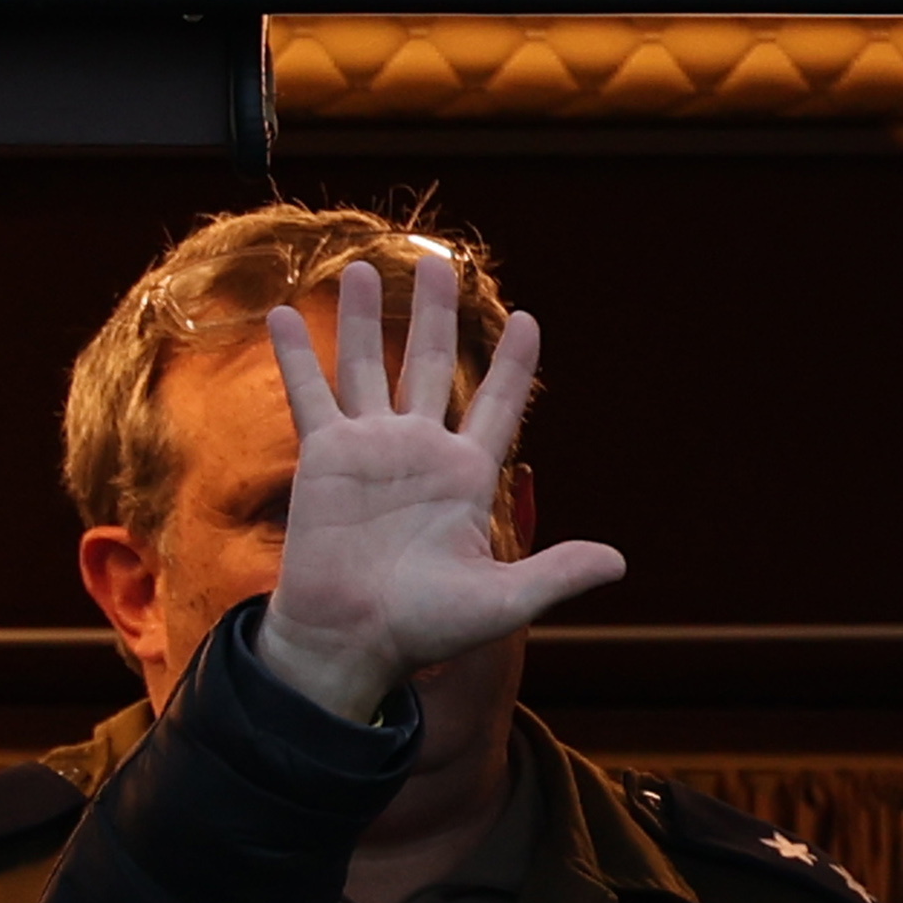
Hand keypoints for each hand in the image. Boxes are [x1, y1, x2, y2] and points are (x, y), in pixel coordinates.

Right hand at [256, 251, 621, 724]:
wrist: (354, 638)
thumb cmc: (427, 626)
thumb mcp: (503, 602)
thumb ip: (557, 573)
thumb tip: (618, 562)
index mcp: (468, 475)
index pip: (500, 405)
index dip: (515, 365)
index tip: (529, 320)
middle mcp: (421, 450)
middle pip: (434, 366)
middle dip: (438, 315)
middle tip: (440, 264)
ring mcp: (371, 447)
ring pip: (370, 366)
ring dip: (367, 318)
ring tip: (366, 267)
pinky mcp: (324, 455)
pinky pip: (311, 393)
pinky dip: (297, 355)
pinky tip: (283, 314)